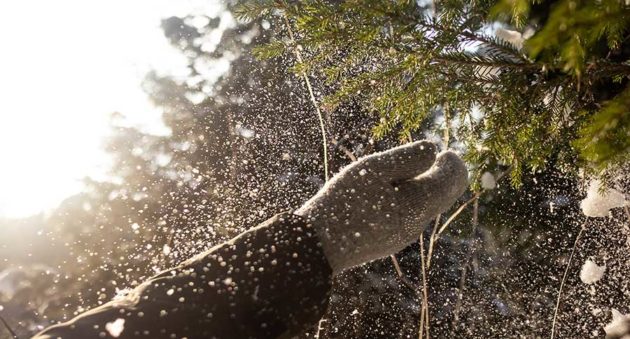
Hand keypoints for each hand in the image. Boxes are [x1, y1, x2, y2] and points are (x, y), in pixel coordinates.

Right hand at [295, 140, 467, 273]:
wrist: (316, 245)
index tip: (448, 152)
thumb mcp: (373, 171)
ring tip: (414, 171)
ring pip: (421, 208)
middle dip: (441, 177)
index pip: (448, 184)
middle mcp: (413, 225)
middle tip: (440, 158)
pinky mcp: (384, 241)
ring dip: (422, 187)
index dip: (452, 166)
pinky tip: (394, 191)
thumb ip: (405, 159)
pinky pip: (406, 217)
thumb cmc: (343, 203)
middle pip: (438, 198)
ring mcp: (398, 236)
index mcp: (416, 207)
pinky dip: (408, 200)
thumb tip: (432, 149)